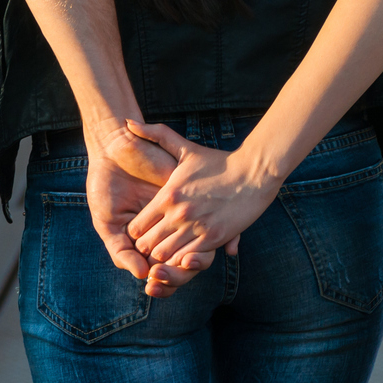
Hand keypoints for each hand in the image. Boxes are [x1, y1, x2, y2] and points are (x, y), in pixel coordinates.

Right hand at [83, 120, 213, 297]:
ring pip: (199, 251)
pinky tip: (192, 252)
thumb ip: (120, 250)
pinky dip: (210, 244)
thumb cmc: (106, 186)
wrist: (115, 149)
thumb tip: (141, 275)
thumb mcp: (108, 222)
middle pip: (183, 266)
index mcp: (149, 241)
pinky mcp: (192, 200)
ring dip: (191, 266)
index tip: (153, 287)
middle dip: (176, 278)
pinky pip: (211, 225)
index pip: (163, 271)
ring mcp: (183, 217)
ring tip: (180, 265)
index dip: (162, 284)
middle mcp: (170, 232)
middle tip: (166, 280)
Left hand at [125, 121, 279, 267]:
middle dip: (146, 248)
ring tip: (168, 251)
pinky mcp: (213, 238)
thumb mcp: (185, 147)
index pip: (136, 227)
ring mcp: (196, 228)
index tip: (144, 231)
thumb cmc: (218, 161)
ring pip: (165, 256)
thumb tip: (128, 122)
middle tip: (152, 245)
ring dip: (164, 257)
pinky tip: (186, 253)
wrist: (254, 172)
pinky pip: (188, 259)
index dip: (136, 232)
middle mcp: (179, 213)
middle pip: (146, 245)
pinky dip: (183, 260)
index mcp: (168, 194)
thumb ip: (155, 134)